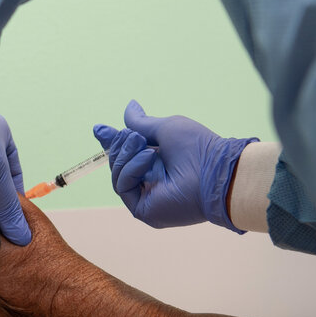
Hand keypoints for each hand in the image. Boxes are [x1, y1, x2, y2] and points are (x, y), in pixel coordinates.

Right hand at [93, 100, 255, 231]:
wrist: (216, 171)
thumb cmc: (198, 148)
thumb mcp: (165, 128)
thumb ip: (141, 123)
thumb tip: (129, 106)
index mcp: (156, 164)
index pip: (126, 155)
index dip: (112, 143)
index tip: (100, 129)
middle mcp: (150, 181)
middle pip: (117, 164)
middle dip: (120, 146)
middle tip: (133, 137)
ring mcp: (146, 197)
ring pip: (117, 174)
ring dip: (126, 155)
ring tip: (145, 146)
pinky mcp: (143, 210)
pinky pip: (123, 186)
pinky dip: (132, 169)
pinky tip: (149, 158)